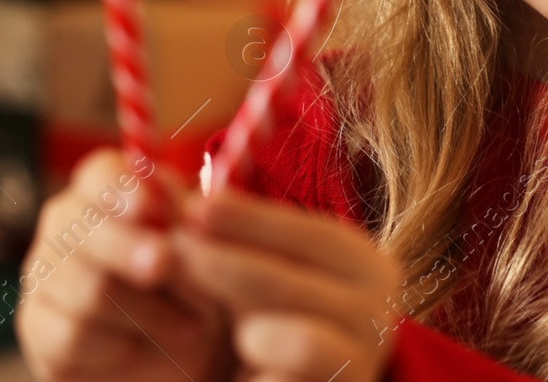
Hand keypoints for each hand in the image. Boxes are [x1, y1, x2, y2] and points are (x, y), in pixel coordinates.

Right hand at [16, 148, 237, 381]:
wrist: (187, 346)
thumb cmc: (196, 280)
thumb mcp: (202, 247)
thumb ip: (186, 220)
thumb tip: (170, 204)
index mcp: (104, 191)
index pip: (99, 174)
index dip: (120, 189)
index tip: (148, 207)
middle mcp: (64, 226)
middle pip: (82, 229)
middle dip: (128, 248)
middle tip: (165, 264)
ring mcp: (44, 276)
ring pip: (86, 288)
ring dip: (147, 311)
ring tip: (192, 326)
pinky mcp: (38, 328)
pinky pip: (72, 335)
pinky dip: (119, 346)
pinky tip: (147, 347)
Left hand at [178, 185, 406, 381]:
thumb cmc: (278, 320)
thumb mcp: (265, 270)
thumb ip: (238, 232)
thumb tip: (185, 185)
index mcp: (366, 266)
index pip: (306, 232)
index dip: (248, 219)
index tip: (192, 209)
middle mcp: (377, 310)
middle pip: (284, 279)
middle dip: (220, 264)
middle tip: (170, 255)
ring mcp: (363, 360)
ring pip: (283, 334)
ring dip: (243, 329)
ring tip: (228, 331)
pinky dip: (252, 375)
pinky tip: (241, 373)